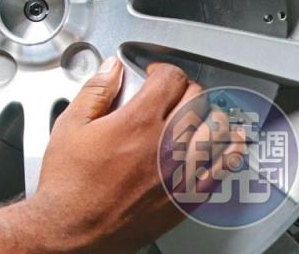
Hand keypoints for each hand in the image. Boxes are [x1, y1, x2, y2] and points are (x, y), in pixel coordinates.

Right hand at [26, 59, 214, 252]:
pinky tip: (224, 142)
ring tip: (196, 113)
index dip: (162, 69)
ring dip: (209, 113)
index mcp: (136, 122)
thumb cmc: (69, 184)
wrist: (74, 228)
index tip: (154, 75)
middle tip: (170, 92)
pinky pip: (224, 166)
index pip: (170, 79)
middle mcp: (165, 144)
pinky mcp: (188, 196)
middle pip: (196, 98)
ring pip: (217, 128)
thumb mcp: (70, 125)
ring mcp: (181, 171)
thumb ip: (95, 91)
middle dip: (183, 87)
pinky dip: (229, 148)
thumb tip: (111, 69)